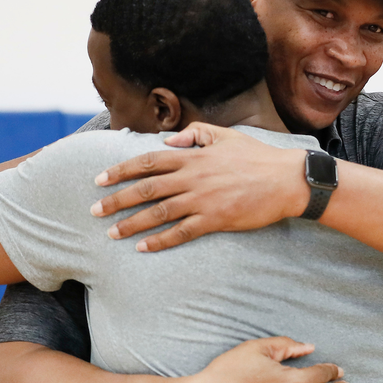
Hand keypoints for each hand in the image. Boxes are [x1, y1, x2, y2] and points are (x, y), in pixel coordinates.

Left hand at [91, 123, 307, 250]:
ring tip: (112, 233)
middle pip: (146, 188)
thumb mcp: (226, 136)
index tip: (100, 179)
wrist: (287, 180)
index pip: (148, 162)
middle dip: (117, 200)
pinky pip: (181, 233)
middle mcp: (193, 177)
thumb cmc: (258, 157)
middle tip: (95, 210)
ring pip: (159, 213)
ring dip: (132, 223)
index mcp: (193, 156)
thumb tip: (169, 142)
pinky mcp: (215, 220)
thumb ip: (196, 134)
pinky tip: (143, 248)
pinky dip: (160, 241)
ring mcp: (203, 200)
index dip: (120, 170)